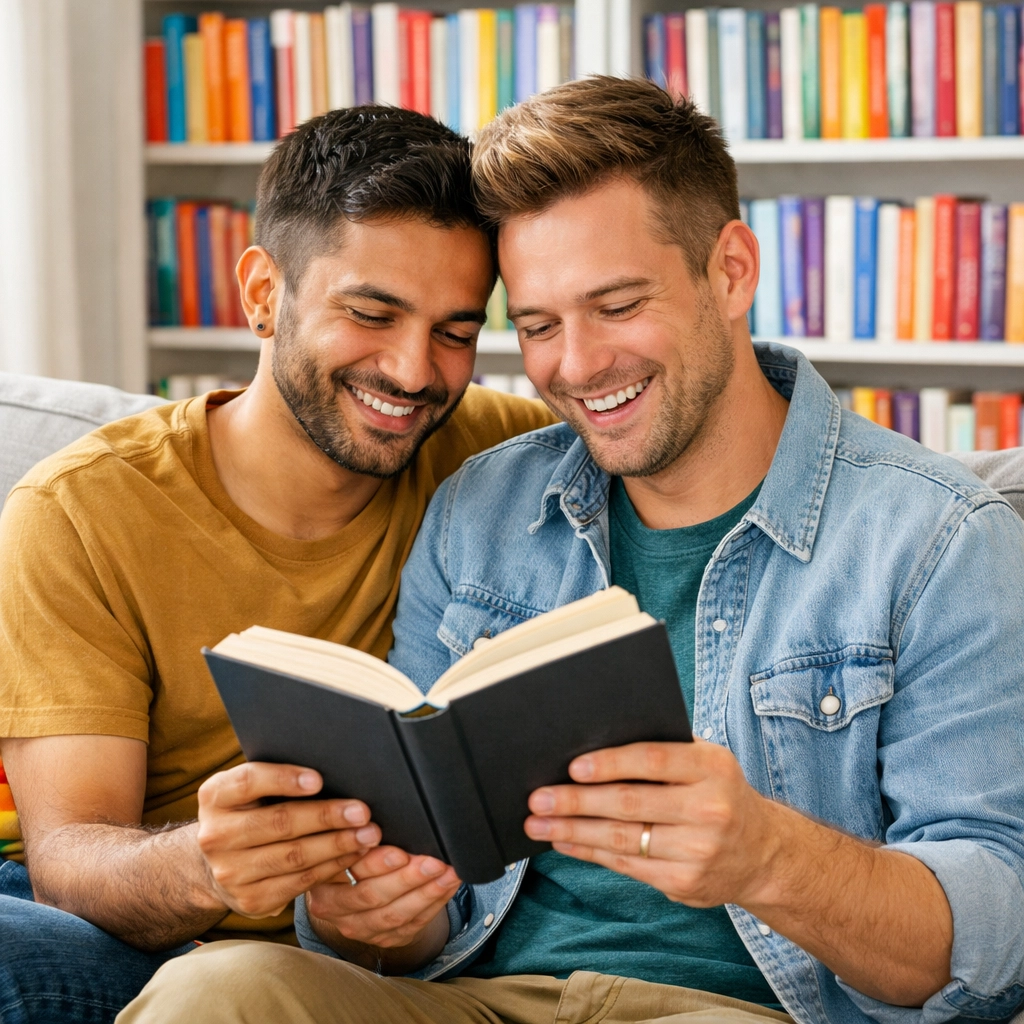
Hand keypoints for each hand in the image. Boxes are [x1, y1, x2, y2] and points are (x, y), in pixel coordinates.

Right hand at [196, 762, 380, 918]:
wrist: (221, 863)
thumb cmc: (252, 811)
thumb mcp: (251, 790)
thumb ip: (278, 779)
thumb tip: (335, 768)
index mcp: (215, 797)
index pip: (248, 782)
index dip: (283, 779)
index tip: (319, 780)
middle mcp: (216, 835)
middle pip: (279, 822)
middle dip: (326, 816)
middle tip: (362, 811)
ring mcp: (230, 872)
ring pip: (294, 856)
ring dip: (337, 845)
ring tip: (368, 835)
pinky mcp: (250, 899)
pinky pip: (299, 882)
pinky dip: (332, 867)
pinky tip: (354, 855)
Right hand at [306, 844, 460, 949]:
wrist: (352, 892)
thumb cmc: (350, 856)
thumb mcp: (345, 844)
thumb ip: (357, 836)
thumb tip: (379, 822)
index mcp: (323, 883)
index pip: (350, 873)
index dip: (377, 863)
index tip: (401, 852)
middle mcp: (337, 910)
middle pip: (373, 896)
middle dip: (408, 879)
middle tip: (433, 862)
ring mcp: (362, 928)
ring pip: (396, 915)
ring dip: (427, 893)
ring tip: (448, 873)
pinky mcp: (385, 939)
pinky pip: (413, 924)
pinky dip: (435, 903)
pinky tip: (449, 886)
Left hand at [523, 739, 779, 907]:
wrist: (763, 853)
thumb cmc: (719, 792)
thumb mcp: (707, 762)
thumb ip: (664, 751)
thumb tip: (593, 746)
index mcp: (712, 767)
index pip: (653, 761)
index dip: (610, 763)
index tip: (573, 767)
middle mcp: (708, 810)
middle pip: (630, 804)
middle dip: (576, 801)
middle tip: (538, 798)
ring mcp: (697, 851)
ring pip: (621, 839)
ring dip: (572, 831)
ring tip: (538, 824)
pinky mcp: (683, 882)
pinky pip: (626, 865)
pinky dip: (589, 852)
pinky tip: (565, 842)